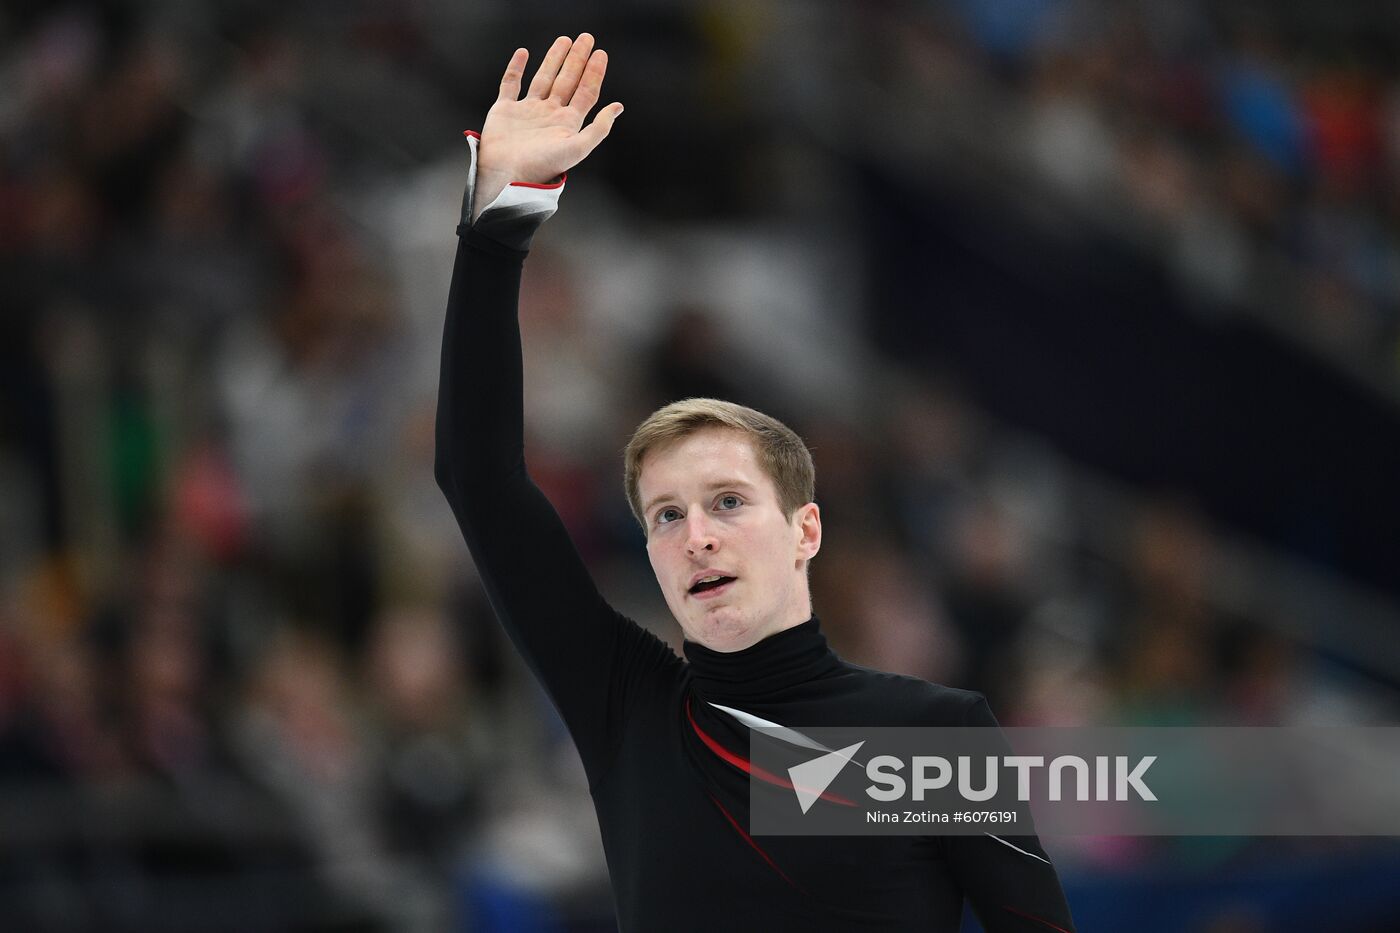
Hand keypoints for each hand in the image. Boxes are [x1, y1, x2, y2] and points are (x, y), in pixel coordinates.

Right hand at [473, 33, 622, 219]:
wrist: (506, 175)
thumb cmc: (542, 165)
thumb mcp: (577, 148)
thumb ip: (599, 128)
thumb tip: (618, 107)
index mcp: (567, 123)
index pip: (585, 92)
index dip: (594, 73)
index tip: (601, 53)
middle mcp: (549, 115)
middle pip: (567, 80)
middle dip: (577, 59)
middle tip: (587, 38)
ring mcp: (527, 111)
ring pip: (543, 78)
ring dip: (554, 59)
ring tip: (564, 40)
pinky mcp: (504, 110)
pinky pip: (511, 83)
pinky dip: (516, 67)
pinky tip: (523, 53)